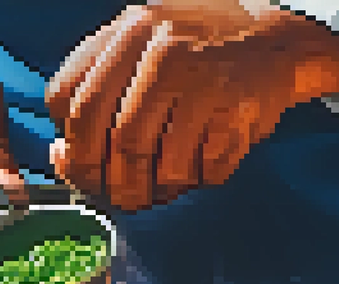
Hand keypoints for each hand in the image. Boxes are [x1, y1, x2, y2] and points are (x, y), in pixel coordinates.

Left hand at [46, 0, 338, 211]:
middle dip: (110, 183)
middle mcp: (160, 48)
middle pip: (114, 138)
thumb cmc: (197, 53)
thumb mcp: (141, 47)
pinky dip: (199, 181)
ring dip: (155, 190)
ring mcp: (201, 77)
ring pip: (159, 161)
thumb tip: (62, 156)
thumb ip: (100, 89)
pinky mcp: (237, 105)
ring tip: (159, 191)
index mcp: (128, 30)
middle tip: (118, 198)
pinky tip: (201, 168)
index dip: (70, 146)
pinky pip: (205, 168)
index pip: (70, 98)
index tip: (79, 167)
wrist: (276, 38)